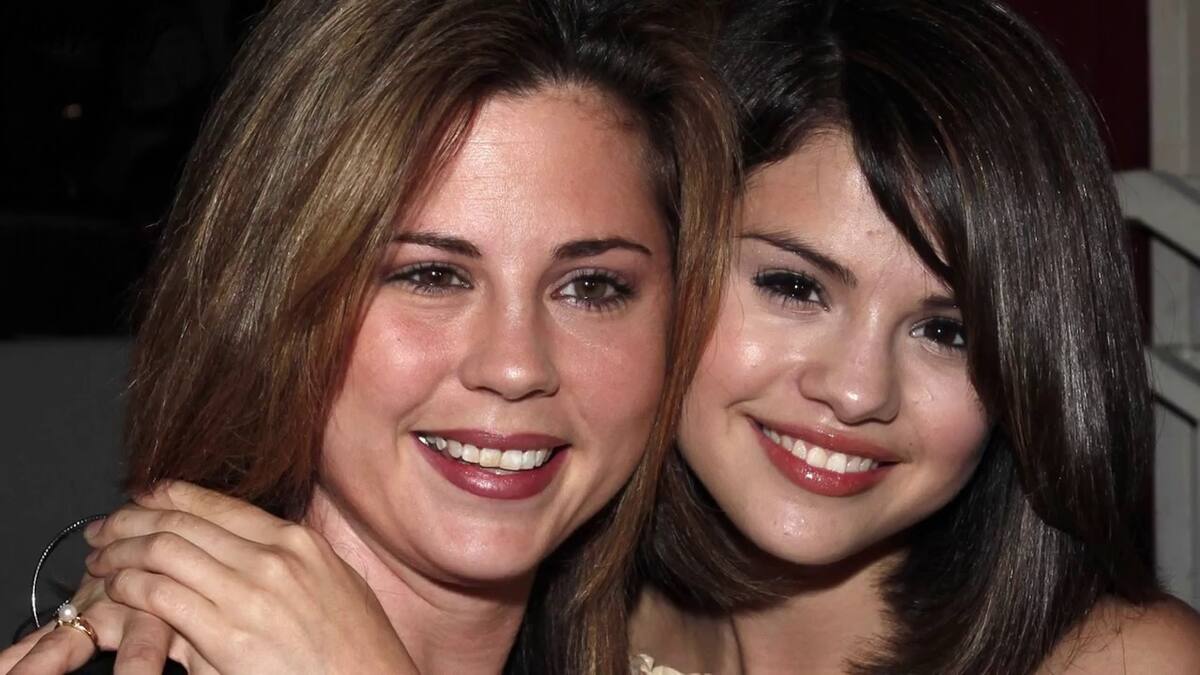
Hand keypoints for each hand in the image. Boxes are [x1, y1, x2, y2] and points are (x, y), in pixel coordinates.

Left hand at [9, 481, 415, 673]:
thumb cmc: (358, 652)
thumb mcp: (332, 588)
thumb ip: (284, 568)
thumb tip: (235, 558)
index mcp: (298, 543)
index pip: (217, 505)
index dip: (169, 496)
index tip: (143, 497)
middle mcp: (272, 559)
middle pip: (183, 523)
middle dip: (132, 520)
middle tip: (105, 528)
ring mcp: (249, 594)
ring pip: (163, 551)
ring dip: (121, 552)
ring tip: (101, 561)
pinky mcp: (226, 636)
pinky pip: (160, 595)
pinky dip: (128, 588)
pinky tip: (117, 592)